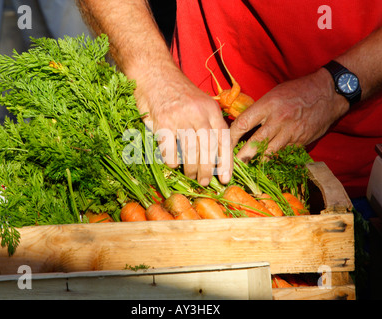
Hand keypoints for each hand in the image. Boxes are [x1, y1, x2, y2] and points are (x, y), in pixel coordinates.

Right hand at [135, 66, 232, 185]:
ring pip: (190, 151)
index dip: (226, 162)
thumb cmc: (178, 92)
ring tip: (190, 176)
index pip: (223, 139)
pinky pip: (169, 149)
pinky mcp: (161, 122)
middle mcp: (198, 113)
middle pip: (208, 148)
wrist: (154, 73)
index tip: (226, 179)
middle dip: (208, 170)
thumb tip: (216, 156)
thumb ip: (209, 124)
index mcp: (211, 109)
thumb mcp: (201, 103)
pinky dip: (172, 161)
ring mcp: (179, 117)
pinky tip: (173, 165)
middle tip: (205, 182)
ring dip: (191, 169)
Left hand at [230, 68, 349, 161]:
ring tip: (246, 168)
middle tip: (230, 166)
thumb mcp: (274, 94)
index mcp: (268, 105)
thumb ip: (259, 110)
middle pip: (254, 143)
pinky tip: (265, 165)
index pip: (242, 124)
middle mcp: (278, 120)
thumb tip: (241, 125)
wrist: (329, 92)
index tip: (223, 146)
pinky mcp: (300, 142)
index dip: (230, 138)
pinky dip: (273, 160)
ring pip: (268, 153)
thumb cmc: (298, 91)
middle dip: (240, 157)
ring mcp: (290, 133)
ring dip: (256, 162)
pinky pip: (283, 154)